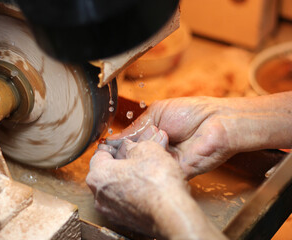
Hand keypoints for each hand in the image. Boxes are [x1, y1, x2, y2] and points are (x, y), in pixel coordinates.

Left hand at [87, 126, 225, 238]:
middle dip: (120, 165)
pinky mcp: (124, 222)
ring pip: (115, 190)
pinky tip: (148, 191)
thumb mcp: (148, 149)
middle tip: (137, 159)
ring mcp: (110, 211)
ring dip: (126, 182)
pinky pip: (124, 204)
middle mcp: (99, 195)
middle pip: (106, 173)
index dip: (113, 148)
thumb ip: (135, 146)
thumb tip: (133, 147)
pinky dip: (133, 197)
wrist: (171, 213)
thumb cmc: (157, 182)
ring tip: (145, 175)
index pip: (99, 154)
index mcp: (98, 174)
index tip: (123, 146)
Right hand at [108, 93, 291, 178]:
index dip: (115, 148)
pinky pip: (155, 175)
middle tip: (103, 159)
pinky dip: (144, 170)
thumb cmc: (191, 112)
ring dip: (130, 164)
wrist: (216, 122)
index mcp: (152, 136)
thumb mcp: (157, 113)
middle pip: (133, 159)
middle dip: (119, 159)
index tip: (101, 151)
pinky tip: (133, 166)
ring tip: (116, 161)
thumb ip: (136, 127)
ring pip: (142, 168)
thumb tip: (115, 138)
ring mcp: (165, 163)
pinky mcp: (173, 174)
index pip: (129, 145)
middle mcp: (156, 151)